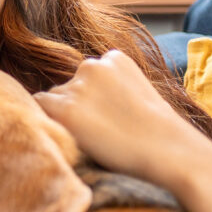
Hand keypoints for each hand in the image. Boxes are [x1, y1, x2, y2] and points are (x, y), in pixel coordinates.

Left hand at [33, 50, 211, 211]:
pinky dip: (48, 124)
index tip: (112, 120)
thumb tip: (86, 101)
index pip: (86, 77)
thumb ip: (112, 89)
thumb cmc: (161, 134)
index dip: (93, 103)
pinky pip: (38, 111)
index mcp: (114, 58)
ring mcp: (76, 87)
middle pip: (65, 87)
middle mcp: (91, 65)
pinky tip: (75, 137)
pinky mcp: (64, 110)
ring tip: (95, 137)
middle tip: (104, 132)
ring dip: (63, 117)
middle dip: (76, 108)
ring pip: (52, 101)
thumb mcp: (139, 96)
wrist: (173, 153)